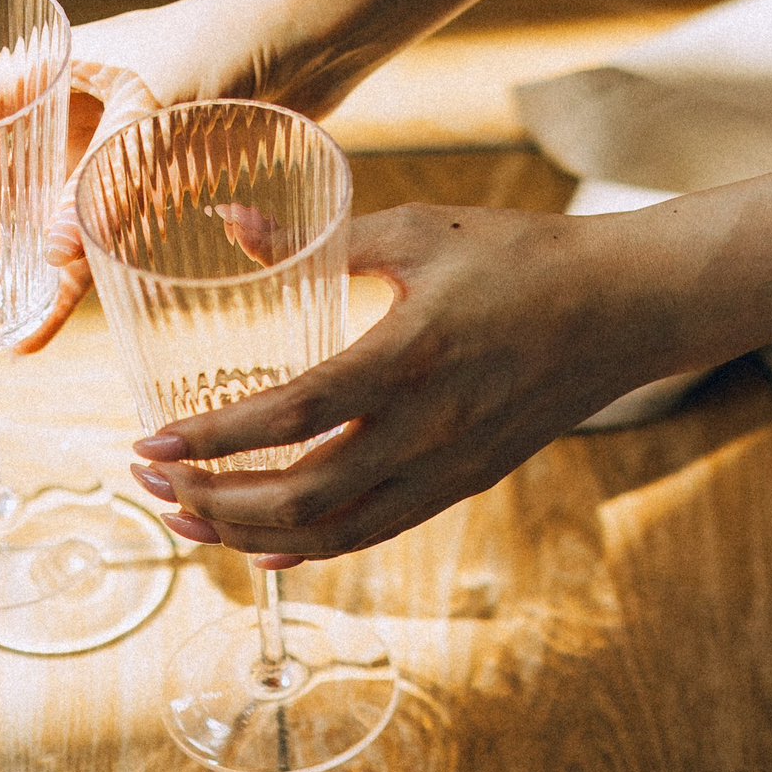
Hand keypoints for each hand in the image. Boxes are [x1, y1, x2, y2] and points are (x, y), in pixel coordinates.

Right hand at [0, 0, 333, 350]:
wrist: (308, 43)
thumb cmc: (225, 49)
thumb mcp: (158, 108)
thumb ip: (108, 175)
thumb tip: (53, 255)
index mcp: (43, 69)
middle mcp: (61, 113)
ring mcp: (100, 151)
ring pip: (29, 218)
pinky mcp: (144, 186)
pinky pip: (89, 241)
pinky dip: (66, 283)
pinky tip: (41, 330)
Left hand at [123, 204, 669, 566]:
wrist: (625, 309)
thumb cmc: (524, 256)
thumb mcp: (419, 229)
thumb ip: (319, 238)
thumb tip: (228, 222)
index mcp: (408, 357)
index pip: (289, 416)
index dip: (210, 439)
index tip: (146, 443)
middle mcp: (426, 428)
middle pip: (299, 494)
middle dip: (212, 500)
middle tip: (150, 484)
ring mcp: (448, 466)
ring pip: (334, 531)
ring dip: (249, 534)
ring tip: (187, 520)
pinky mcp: (464, 481)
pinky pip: (376, 532)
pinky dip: (312, 549)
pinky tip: (265, 548)